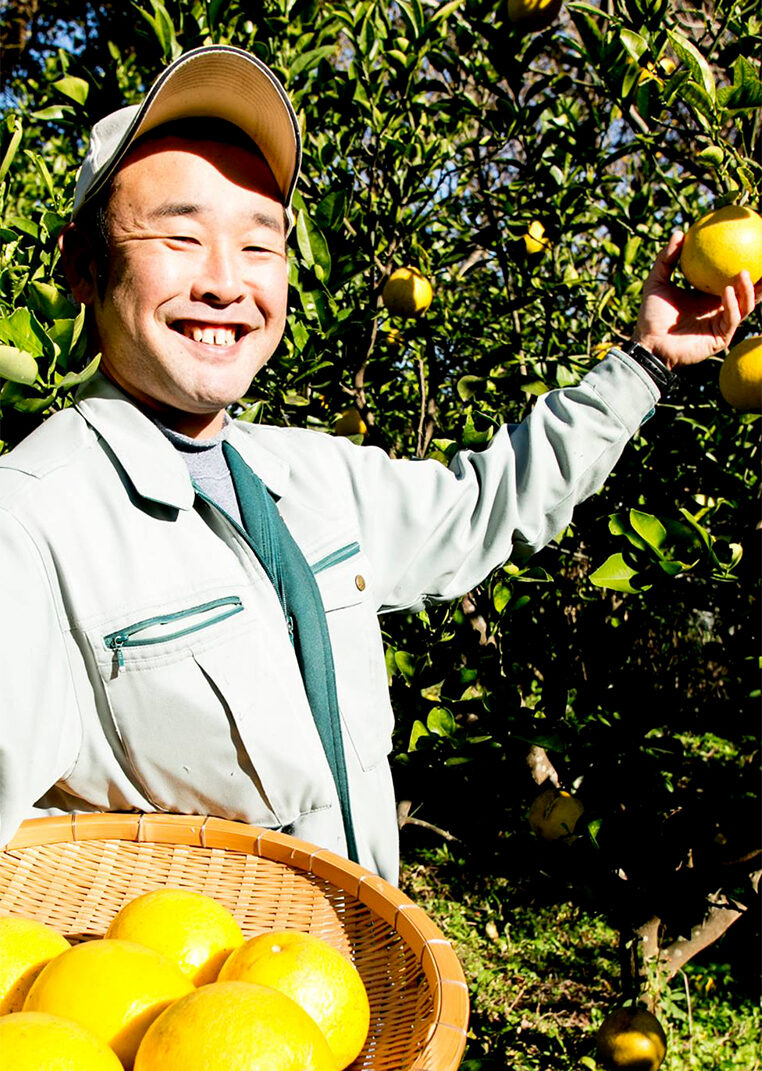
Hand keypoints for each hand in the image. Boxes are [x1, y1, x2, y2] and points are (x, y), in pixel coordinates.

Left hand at [634, 231, 759, 370]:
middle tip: (761, 260)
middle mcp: (720, 308)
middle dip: (759, 279)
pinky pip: (731, 318)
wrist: (648, 343)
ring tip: (744, 272)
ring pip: (745, 305)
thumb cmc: (652, 316)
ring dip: (747, 290)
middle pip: (748, 292)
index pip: (732, 279)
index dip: (745, 266)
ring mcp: (722, 323)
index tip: (752, 247)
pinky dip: (731, 304)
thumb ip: (667, 259)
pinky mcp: (721, 337)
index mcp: (709, 296)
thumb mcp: (656, 282)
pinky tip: (728, 291)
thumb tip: (680, 233)